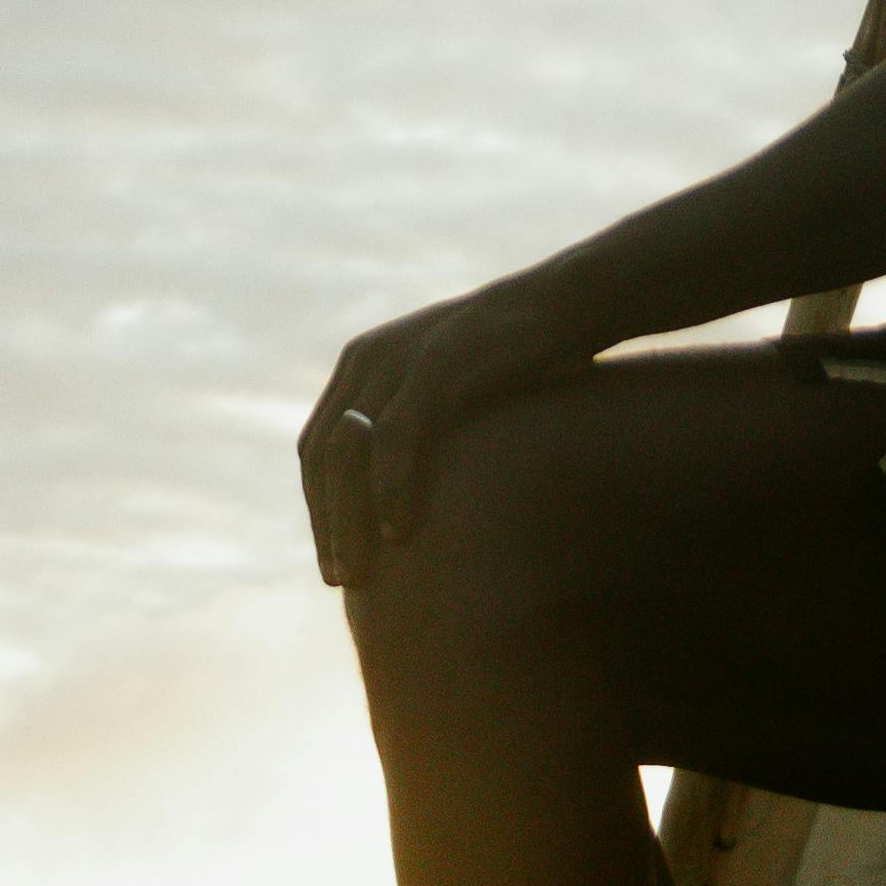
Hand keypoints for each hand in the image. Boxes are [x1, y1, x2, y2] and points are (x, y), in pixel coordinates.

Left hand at [297, 279, 577, 587]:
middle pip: (322, 455)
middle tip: (339, 581)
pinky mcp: (435, 361)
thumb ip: (420, 432)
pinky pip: (396, 434)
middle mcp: (368, 358)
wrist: (569, 304)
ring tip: (359, 572)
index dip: (319, 510)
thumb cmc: (520, 362)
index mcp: (363, 364)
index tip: (334, 564)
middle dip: (326, 523)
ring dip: (346, 517)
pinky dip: (391, 486)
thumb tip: (403, 505)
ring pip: (347, 451)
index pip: (317, 450)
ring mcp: (398, 357)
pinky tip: (399, 531)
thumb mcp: (453, 395)